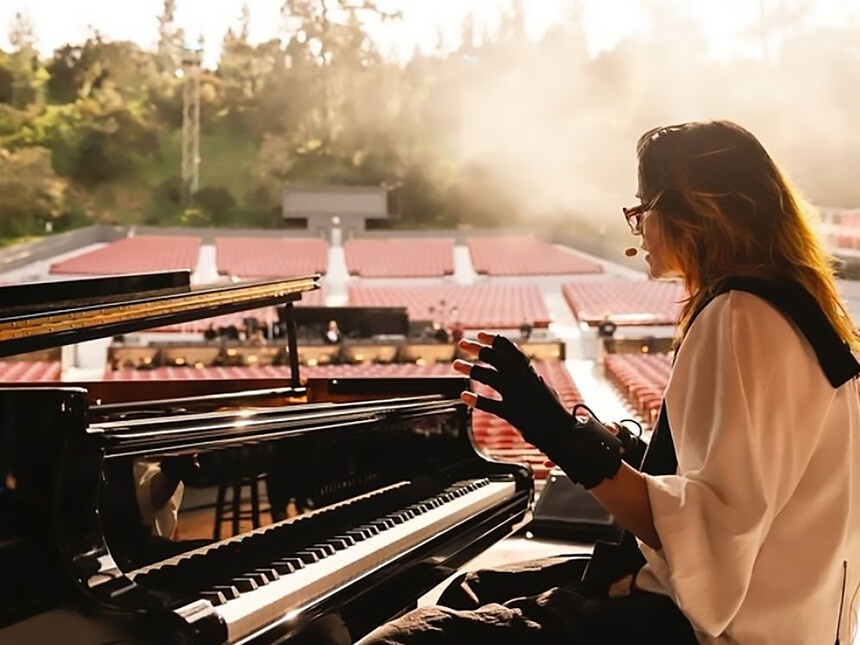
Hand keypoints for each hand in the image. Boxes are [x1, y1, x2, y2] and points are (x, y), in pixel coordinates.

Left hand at [454, 331, 571, 446]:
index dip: (494, 340)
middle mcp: (522, 380)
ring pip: (489, 377)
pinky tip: (464, 396)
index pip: (510, 350)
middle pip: (496, 359)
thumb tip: (519, 366)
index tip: (480, 334)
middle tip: (462, 343)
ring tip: (456, 364)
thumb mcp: (540, 387)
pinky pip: (491, 405)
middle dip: (477, 349)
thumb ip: (527, 376)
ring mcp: (517, 396)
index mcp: (529, 373)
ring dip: (470, 369)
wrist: (562, 432)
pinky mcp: (513, 413)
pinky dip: (476, 400)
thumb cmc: (552, 411)